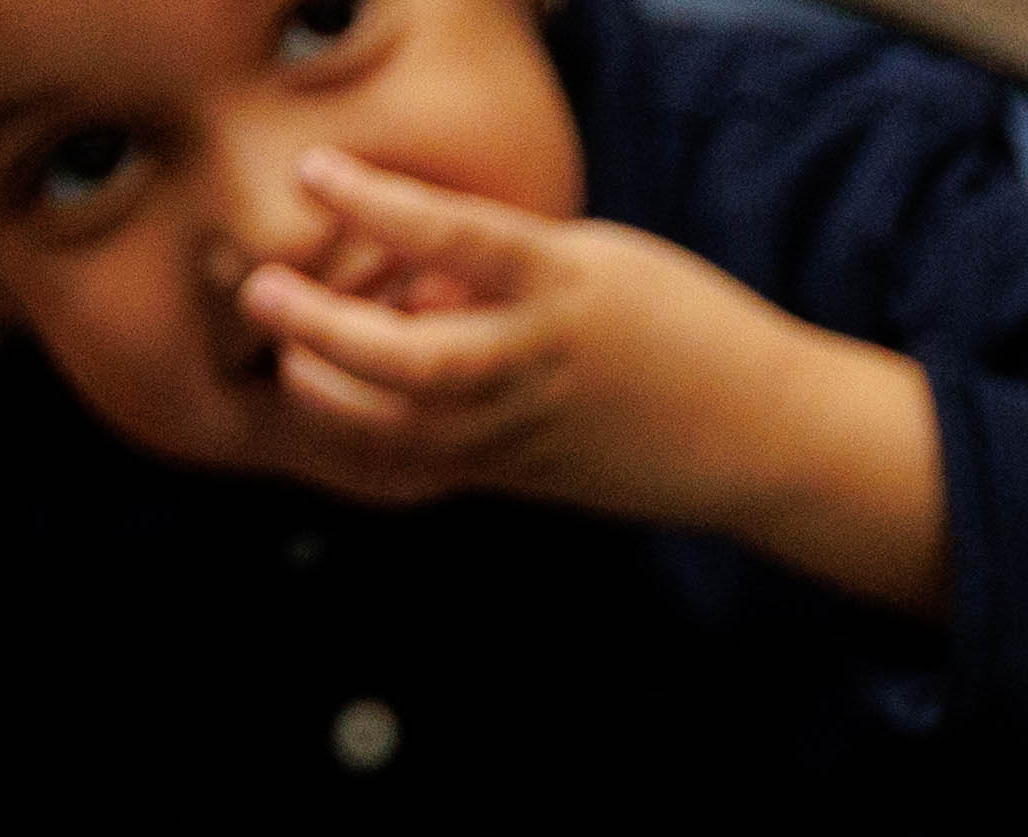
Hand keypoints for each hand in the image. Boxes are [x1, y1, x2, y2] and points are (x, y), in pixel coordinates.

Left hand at [238, 154, 946, 613]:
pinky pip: (424, 462)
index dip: (380, 205)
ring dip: (329, 392)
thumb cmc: (685, 332)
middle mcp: (540, 365)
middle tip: (262, 286)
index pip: (459, 240)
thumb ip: (501, 271)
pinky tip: (335, 407)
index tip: (316, 170)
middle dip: (323, 328)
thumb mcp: (601, 265)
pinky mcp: (524, 476)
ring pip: (406, 428)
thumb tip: (406, 288)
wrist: (766, 438)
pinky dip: (367, 437)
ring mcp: (530, 432)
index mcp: (567, 289)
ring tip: (290, 354)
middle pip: (413, 362)